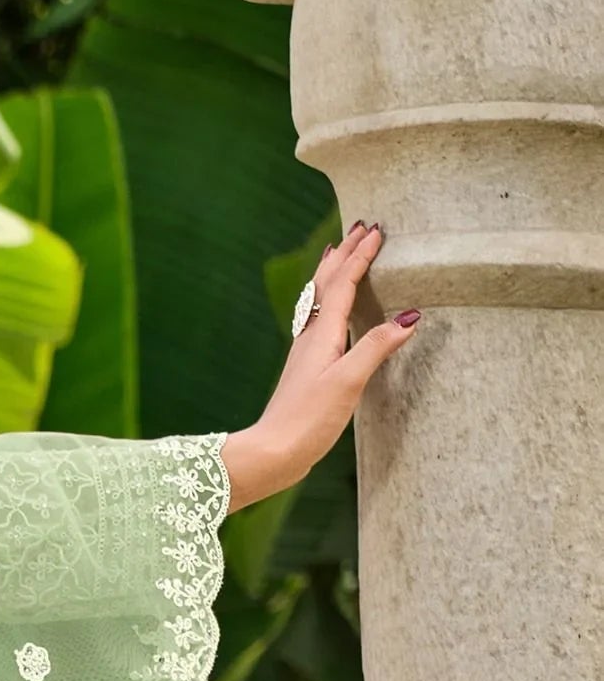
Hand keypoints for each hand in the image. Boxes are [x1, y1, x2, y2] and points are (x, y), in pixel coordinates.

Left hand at [222, 222, 419, 513]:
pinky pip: (318, 320)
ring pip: (320, 299)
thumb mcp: (348, 382)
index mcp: (322, 334)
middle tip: (359, 227)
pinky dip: (328, 301)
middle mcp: (310, 337)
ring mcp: (305, 352)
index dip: (361, 256)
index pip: (344, 283)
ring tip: (339, 254)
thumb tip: (409, 317)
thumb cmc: (307, 420)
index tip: (378, 230)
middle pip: (327, 284)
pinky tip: (330, 312)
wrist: (272, 453)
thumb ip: (376, 346)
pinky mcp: (305, 369)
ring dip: (333, 272)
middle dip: (344, 253)